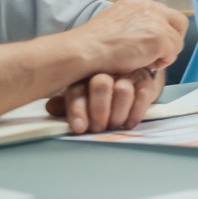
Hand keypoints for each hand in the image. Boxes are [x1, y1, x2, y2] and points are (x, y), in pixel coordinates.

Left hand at [48, 67, 165, 133]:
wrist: (132, 78)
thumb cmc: (102, 93)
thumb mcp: (81, 97)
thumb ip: (66, 103)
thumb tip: (51, 107)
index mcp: (84, 75)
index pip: (78, 90)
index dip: (77, 110)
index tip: (80, 127)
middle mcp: (106, 70)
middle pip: (101, 84)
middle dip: (100, 110)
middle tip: (100, 127)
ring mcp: (127, 74)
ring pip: (123, 90)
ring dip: (118, 113)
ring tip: (115, 126)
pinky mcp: (146, 80)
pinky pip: (142, 95)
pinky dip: (135, 112)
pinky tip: (128, 123)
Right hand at [74, 0, 185, 73]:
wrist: (84, 51)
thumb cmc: (93, 45)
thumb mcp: (114, 24)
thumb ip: (133, 25)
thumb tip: (146, 36)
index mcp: (136, 2)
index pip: (164, 14)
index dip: (163, 31)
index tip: (152, 45)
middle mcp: (148, 6)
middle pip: (178, 22)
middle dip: (172, 40)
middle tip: (157, 55)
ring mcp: (156, 21)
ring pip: (177, 41)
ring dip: (164, 54)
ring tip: (144, 62)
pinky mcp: (160, 37)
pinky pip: (173, 53)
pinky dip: (162, 62)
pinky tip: (145, 65)